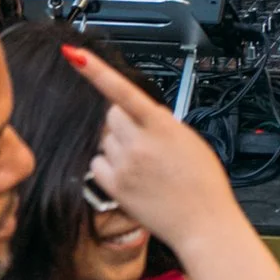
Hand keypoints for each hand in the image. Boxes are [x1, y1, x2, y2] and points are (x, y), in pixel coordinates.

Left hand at [60, 47, 238, 254]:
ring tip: (142, 163)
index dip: (97, 72)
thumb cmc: (204, 184)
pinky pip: (97, 163)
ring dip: (117, 144)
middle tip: (142, 138)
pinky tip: (129, 174)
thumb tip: (144, 111)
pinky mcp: (115, 187)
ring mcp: (124, 166)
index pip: (123, 91)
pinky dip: (107, 165)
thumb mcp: (190, 140)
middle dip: (122, 120)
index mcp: (162, 127)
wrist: (203, 224)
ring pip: (105, 139)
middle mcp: (139, 144)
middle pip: (111, 115)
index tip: (75, 55)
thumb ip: (164, 122)